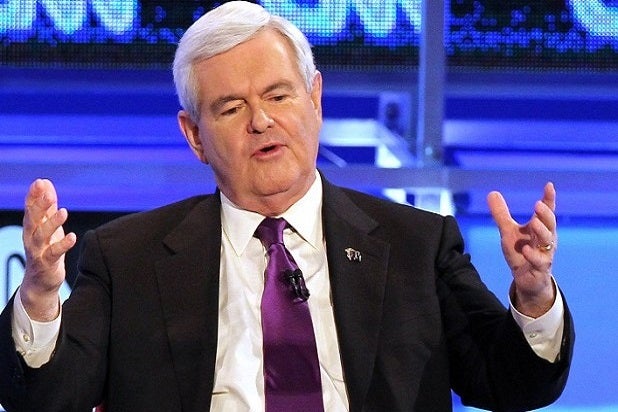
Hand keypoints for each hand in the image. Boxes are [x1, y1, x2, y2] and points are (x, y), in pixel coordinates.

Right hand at [20, 179, 76, 320]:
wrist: (40, 281)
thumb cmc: (45, 249)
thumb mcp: (46, 225)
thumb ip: (47, 205)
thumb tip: (45, 183)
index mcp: (32, 226)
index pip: (30, 208)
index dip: (34, 195)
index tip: (39, 182)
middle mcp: (31, 237)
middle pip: (33, 219)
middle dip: (40, 206)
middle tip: (49, 194)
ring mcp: (38, 250)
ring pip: (42, 236)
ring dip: (52, 223)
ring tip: (64, 211)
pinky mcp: (46, 263)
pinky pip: (53, 253)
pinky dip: (62, 245)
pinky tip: (72, 237)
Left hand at [487, 182, 556, 317]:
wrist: (527, 279)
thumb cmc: (521, 252)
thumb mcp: (508, 231)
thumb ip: (501, 214)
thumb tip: (492, 192)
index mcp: (539, 228)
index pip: (546, 211)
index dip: (549, 199)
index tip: (549, 185)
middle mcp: (545, 239)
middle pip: (550, 224)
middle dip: (545, 214)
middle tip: (538, 205)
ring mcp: (544, 253)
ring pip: (548, 242)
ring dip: (541, 232)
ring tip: (533, 222)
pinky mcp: (540, 268)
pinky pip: (539, 261)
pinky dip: (533, 255)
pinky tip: (525, 249)